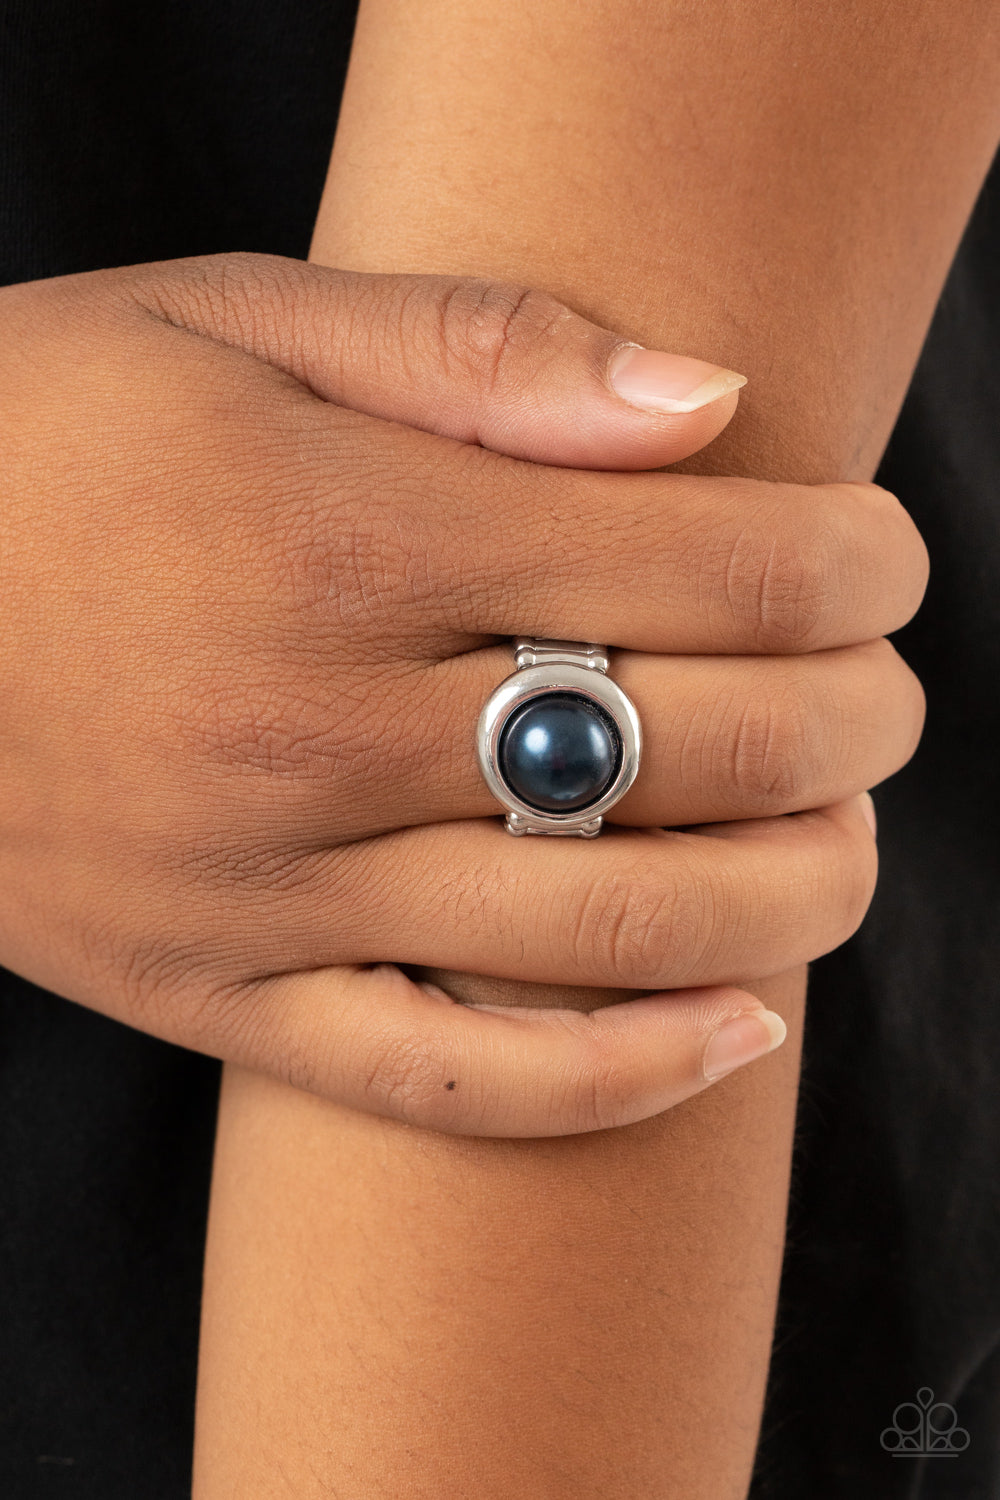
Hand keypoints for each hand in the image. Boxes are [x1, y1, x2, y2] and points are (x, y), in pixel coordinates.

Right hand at [0, 255, 925, 1134]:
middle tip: (884, 695)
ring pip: (609, 934)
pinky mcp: (219, 993)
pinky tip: (739, 1032)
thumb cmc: (30, 435)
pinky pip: (453, 1075)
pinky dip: (619, 1080)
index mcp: (349, 537)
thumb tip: (712, 403)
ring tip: (847, 844)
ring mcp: (272, 887)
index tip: (883, 559)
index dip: (850, 565)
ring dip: (793, 894)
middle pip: (696, 751)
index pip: (706, 568)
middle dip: (853, 723)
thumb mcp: (228, 323)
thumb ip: (477, 348)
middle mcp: (323, 729)